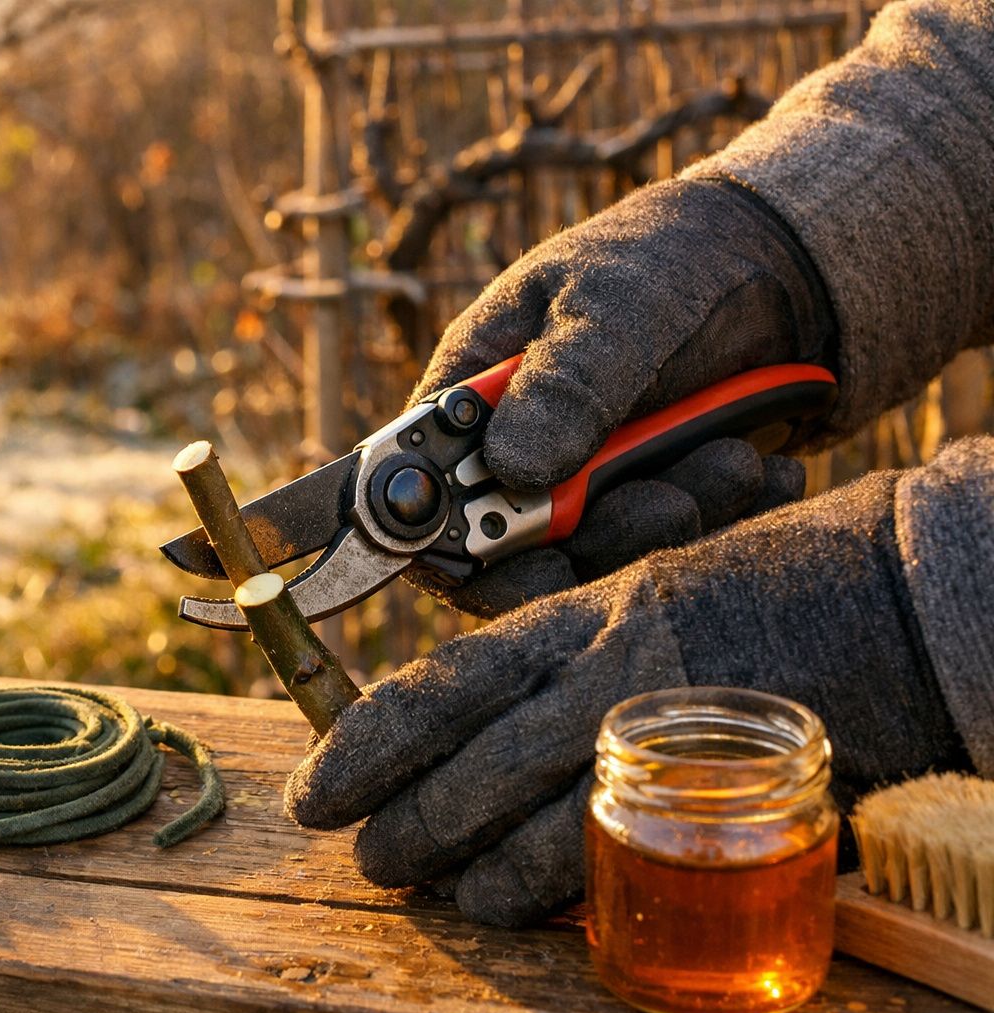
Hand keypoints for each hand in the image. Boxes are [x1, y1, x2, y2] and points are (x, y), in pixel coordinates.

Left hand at [287, 468, 970, 926]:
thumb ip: (568, 652)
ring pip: (527, 814)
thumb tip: (485, 714)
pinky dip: (552, 888)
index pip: (442, 681)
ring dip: (463, 866)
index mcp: (578, 613)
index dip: (364, 741)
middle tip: (366, 855)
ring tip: (431, 890)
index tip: (315, 785)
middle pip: (466, 760)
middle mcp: (603, 667)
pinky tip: (517, 906)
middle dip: (401, 819)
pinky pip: (614, 851)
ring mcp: (662, 726)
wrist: (900, 591)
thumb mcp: (649, 592)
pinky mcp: (723, 784)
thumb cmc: (771, 582)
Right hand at [414, 176, 836, 616]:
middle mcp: (515, 454)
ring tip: (734, 463)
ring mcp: (582, 488)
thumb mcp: (614, 301)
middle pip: (517, 551)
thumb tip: (508, 470)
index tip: (532, 551)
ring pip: (602, 557)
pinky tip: (766, 472)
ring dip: (674, 522)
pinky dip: (722, 522)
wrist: (778, 265)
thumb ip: (565, 383)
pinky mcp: (647, 504)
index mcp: (472, 399)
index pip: (429, 494)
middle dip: (601, 536)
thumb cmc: (669, 258)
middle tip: (673, 500)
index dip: (461, 540)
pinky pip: (672, 548)